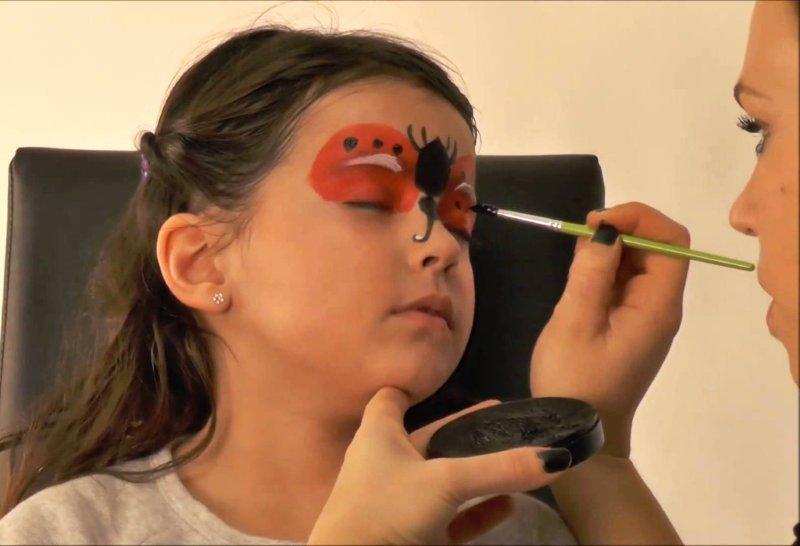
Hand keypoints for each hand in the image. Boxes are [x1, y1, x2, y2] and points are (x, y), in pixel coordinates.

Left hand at [307, 387, 572, 544]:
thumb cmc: (387, 509)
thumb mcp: (446, 481)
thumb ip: (499, 468)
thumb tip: (556, 456)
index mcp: (378, 436)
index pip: (389, 400)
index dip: (410, 390)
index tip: (439, 385)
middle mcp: (386, 464)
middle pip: (430, 439)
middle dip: (465, 432)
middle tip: (504, 421)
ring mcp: (399, 503)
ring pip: (444, 481)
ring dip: (476, 473)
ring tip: (515, 461)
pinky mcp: (413, 535)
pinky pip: (451, 518)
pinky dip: (478, 512)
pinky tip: (508, 505)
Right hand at [530, 202, 690, 456]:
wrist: (579, 433)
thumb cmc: (575, 382)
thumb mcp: (574, 323)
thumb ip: (590, 273)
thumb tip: (605, 230)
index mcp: (656, 306)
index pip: (671, 241)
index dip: (639, 218)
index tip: (597, 222)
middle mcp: (660, 307)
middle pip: (658, 248)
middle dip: (621, 230)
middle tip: (577, 237)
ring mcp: (646, 317)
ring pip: (639, 263)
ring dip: (610, 250)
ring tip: (574, 257)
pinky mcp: (630, 325)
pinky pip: (625, 283)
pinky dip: (604, 270)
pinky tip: (578, 276)